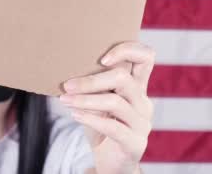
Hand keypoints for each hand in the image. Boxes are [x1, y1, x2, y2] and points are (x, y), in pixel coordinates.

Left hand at [60, 41, 154, 173]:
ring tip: (65, 100)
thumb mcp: (97, 102)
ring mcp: (142, 123)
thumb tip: (66, 71)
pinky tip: (74, 115)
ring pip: (115, 102)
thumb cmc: (101, 125)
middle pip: (123, 78)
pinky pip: (113, 127)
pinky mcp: (135, 143)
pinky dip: (90, 119)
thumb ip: (93, 86)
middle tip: (67, 85)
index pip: (146, 57)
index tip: (101, 58)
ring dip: (85, 100)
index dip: (127, 50)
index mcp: (137, 87)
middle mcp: (143, 102)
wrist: (111, 162)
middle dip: (91, 80)